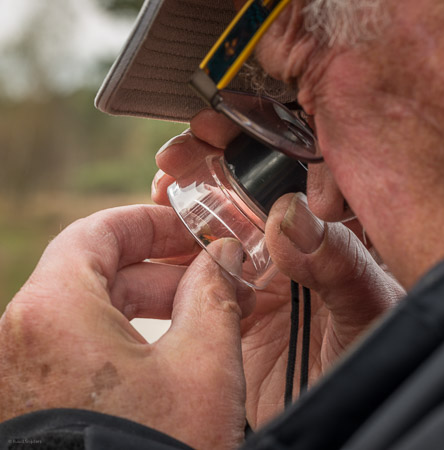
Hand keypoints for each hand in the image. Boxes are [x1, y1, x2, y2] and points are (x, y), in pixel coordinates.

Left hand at [0, 205, 254, 449]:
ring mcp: (23, 372)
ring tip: (209, 312)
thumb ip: (216, 293)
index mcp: (51, 312)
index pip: (98, 232)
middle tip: (215, 275)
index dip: (149, 223)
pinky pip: (87, 345)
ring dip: (155, 304)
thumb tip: (225, 253)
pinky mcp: (37, 399)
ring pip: (96, 309)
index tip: (188, 227)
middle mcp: (21, 337)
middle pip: (100, 271)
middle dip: (165, 269)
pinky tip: (177, 347)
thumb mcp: (204, 366)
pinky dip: (133, 336)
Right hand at [152, 110, 405, 427]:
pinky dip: (175, 240)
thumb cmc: (371, 366)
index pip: (302, 170)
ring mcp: (260, 268)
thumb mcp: (369, 309)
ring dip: (190, 194)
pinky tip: (160, 217)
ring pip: (220, 219)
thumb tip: (287, 215)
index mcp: (337, 233)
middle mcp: (297, 243)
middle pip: (251, 187)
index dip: (265, 141)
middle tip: (187, 145)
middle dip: (216, 160)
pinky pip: (196, 262)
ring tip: (166, 176)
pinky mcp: (228, 297)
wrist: (332, 419)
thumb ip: (339, 263)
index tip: (230, 124)